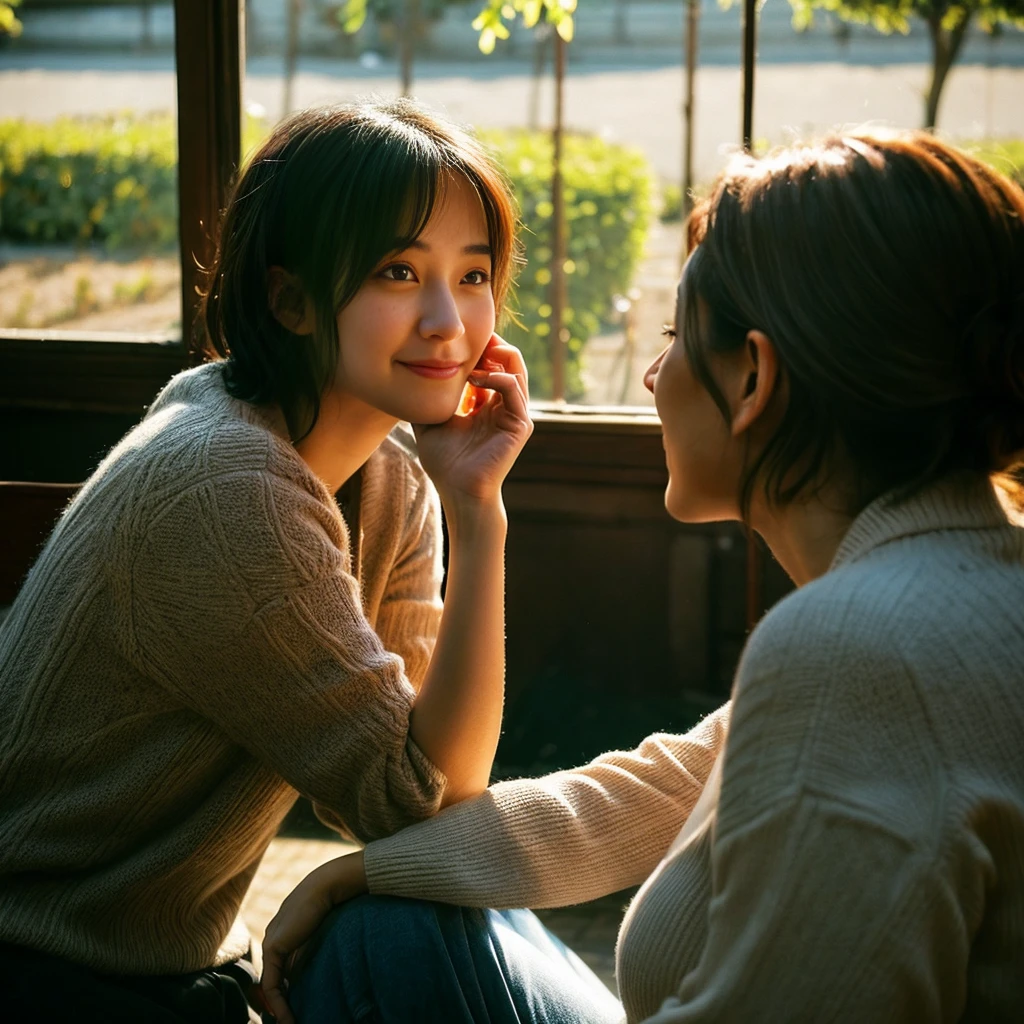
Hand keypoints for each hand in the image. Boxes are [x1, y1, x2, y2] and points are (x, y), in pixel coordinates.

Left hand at [259, 850, 366, 1023]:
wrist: (328, 883)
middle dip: (282, 1006)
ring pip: (271, 986)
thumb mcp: (325, 928)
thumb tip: (327, 971)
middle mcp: (274, 940)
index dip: (288, 994)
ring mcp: (271, 943)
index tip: (299, 1012)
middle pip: (274, 981)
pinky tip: (288, 1017)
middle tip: (293, 1023)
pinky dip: (278, 1004)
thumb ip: (317, 946)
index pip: (281, 971)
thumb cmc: (335, 901)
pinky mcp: (273, 948)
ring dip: (280, 1010)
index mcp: (286, 934)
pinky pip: (272, 984)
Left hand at [414, 335, 532, 507]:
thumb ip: (429, 399)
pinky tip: (473, 378)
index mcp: (489, 405)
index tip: (459, 340)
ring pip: (516, 369)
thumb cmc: (445, 463)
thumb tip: (410, 377)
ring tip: (472, 354)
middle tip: (469, 336)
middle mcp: (506, 407)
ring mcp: (516, 415)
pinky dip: (495, 377)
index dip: (480, 349)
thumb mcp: (431, 421)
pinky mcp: (520, 425)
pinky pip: (512, 389)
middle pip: (509, 361)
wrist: (458, 491)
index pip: (493, 365)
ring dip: (495, 356)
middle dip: (491, 345)